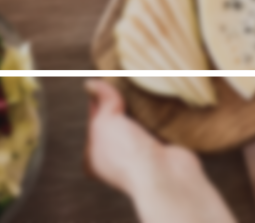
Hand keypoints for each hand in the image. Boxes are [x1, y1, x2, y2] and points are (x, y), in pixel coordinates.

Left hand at [85, 80, 236, 222]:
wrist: (164, 176)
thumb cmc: (127, 153)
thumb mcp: (105, 122)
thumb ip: (102, 101)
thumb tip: (91, 83)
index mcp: (93, 156)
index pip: (94, 119)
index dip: (100, 98)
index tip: (107, 78)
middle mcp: (114, 157)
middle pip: (117, 119)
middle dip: (121, 101)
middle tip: (126, 78)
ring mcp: (138, 154)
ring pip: (137, 122)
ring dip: (141, 107)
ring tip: (142, 84)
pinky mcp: (159, 149)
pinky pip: (155, 125)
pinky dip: (157, 114)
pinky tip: (157, 98)